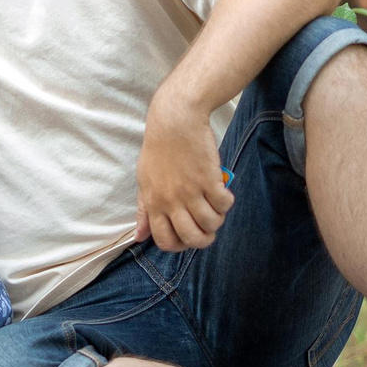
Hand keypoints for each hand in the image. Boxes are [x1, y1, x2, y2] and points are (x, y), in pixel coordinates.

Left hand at [134, 89, 231, 250]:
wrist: (175, 120)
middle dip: (203, 239)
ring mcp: (191, 191)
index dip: (179, 246)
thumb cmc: (159, 149)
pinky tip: (223, 193)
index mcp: (154, 203)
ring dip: (217, 221)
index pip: (164, 240)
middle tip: (208, 228)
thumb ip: (144, 210)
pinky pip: (224, 205)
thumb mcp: (144, 180)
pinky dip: (227, 203)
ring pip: (211, 224)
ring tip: (216, 209)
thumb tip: (140, 237)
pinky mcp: (209, 179)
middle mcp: (171, 201)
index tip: (187, 237)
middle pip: (191, 238)